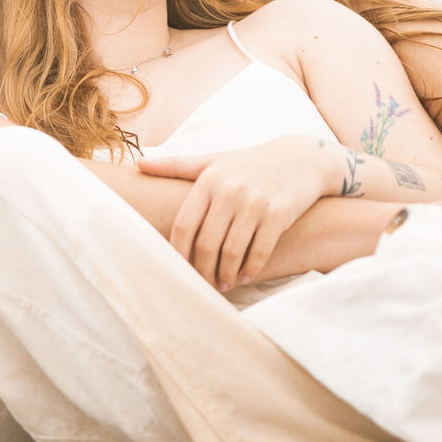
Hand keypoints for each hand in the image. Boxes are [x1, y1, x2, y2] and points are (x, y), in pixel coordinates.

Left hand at [137, 135, 342, 289]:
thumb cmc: (249, 164)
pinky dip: (250, 268)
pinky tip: (244, 276)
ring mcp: (255, 202)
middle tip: (204, 283)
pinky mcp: (278, 213)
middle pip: (206, 243)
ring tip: (224, 283)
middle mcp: (230, 190)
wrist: (301, 158)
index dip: (179, 254)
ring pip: (232, 251)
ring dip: (226, 274)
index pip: (184, 225)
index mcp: (209, 179)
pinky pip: (259, 251)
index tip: (179, 269)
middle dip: (203, 270)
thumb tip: (139, 163)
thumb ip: (177, 165)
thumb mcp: (214, 160)